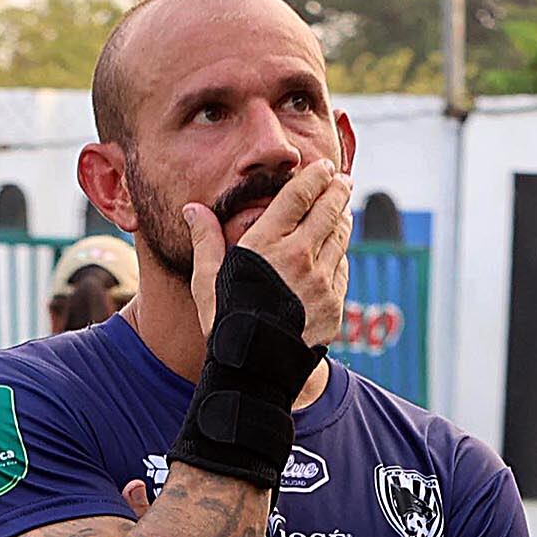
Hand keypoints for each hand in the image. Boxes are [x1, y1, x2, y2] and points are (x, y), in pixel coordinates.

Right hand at [188, 158, 351, 349]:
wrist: (253, 370)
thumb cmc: (224, 322)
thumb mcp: (207, 279)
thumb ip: (205, 240)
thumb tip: (192, 209)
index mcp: (267, 244)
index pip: (299, 197)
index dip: (314, 178)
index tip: (323, 167)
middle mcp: (300, 257)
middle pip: (328, 212)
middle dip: (337, 191)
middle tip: (342, 179)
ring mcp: (321, 282)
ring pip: (340, 239)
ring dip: (343, 219)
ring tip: (343, 207)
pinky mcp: (334, 306)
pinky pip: (342, 270)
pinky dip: (341, 255)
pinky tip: (338, 249)